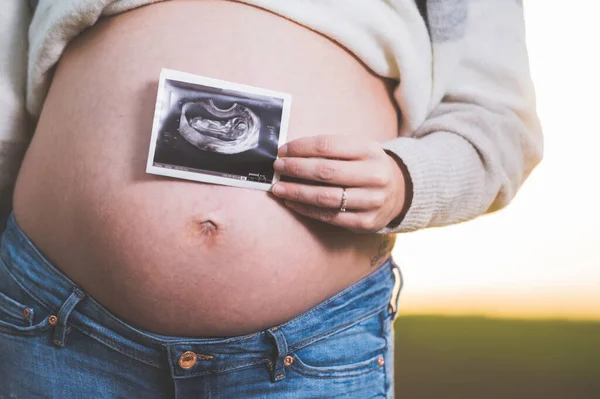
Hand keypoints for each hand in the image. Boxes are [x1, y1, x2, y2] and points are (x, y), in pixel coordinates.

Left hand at [270, 135, 405, 233]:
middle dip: (296, 168)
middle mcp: (374, 176)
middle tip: (278, 167)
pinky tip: (292, 202)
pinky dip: (306, 209)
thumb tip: (291, 153)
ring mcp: (372, 201)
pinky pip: (329, 216)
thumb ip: (331, 150)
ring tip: (278, 188)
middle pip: (326, 172)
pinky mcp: (365, 222)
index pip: (328, 146)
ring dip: (297, 192)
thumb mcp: (359, 150)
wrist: (400, 192)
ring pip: (325, 197)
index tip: (283, 150)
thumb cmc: (368, 167)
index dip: (301, 147)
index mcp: (370, 151)